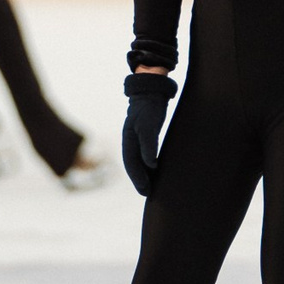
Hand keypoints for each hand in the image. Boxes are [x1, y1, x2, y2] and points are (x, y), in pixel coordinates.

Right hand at [120, 70, 175, 195]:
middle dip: (139, 180)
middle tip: (148, 193)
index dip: (137, 178)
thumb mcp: (149, 125)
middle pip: (133, 165)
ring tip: (151, 186)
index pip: (131, 163)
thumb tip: (151, 165)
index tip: (145, 191)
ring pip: (138, 160)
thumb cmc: (150, 107)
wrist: (152, 90)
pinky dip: (148, 165)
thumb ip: (149, 145)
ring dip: (143, 174)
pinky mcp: (146, 135)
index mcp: (128, 139)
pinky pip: (145, 154)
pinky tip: (155, 170)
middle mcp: (130, 140)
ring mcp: (137, 137)